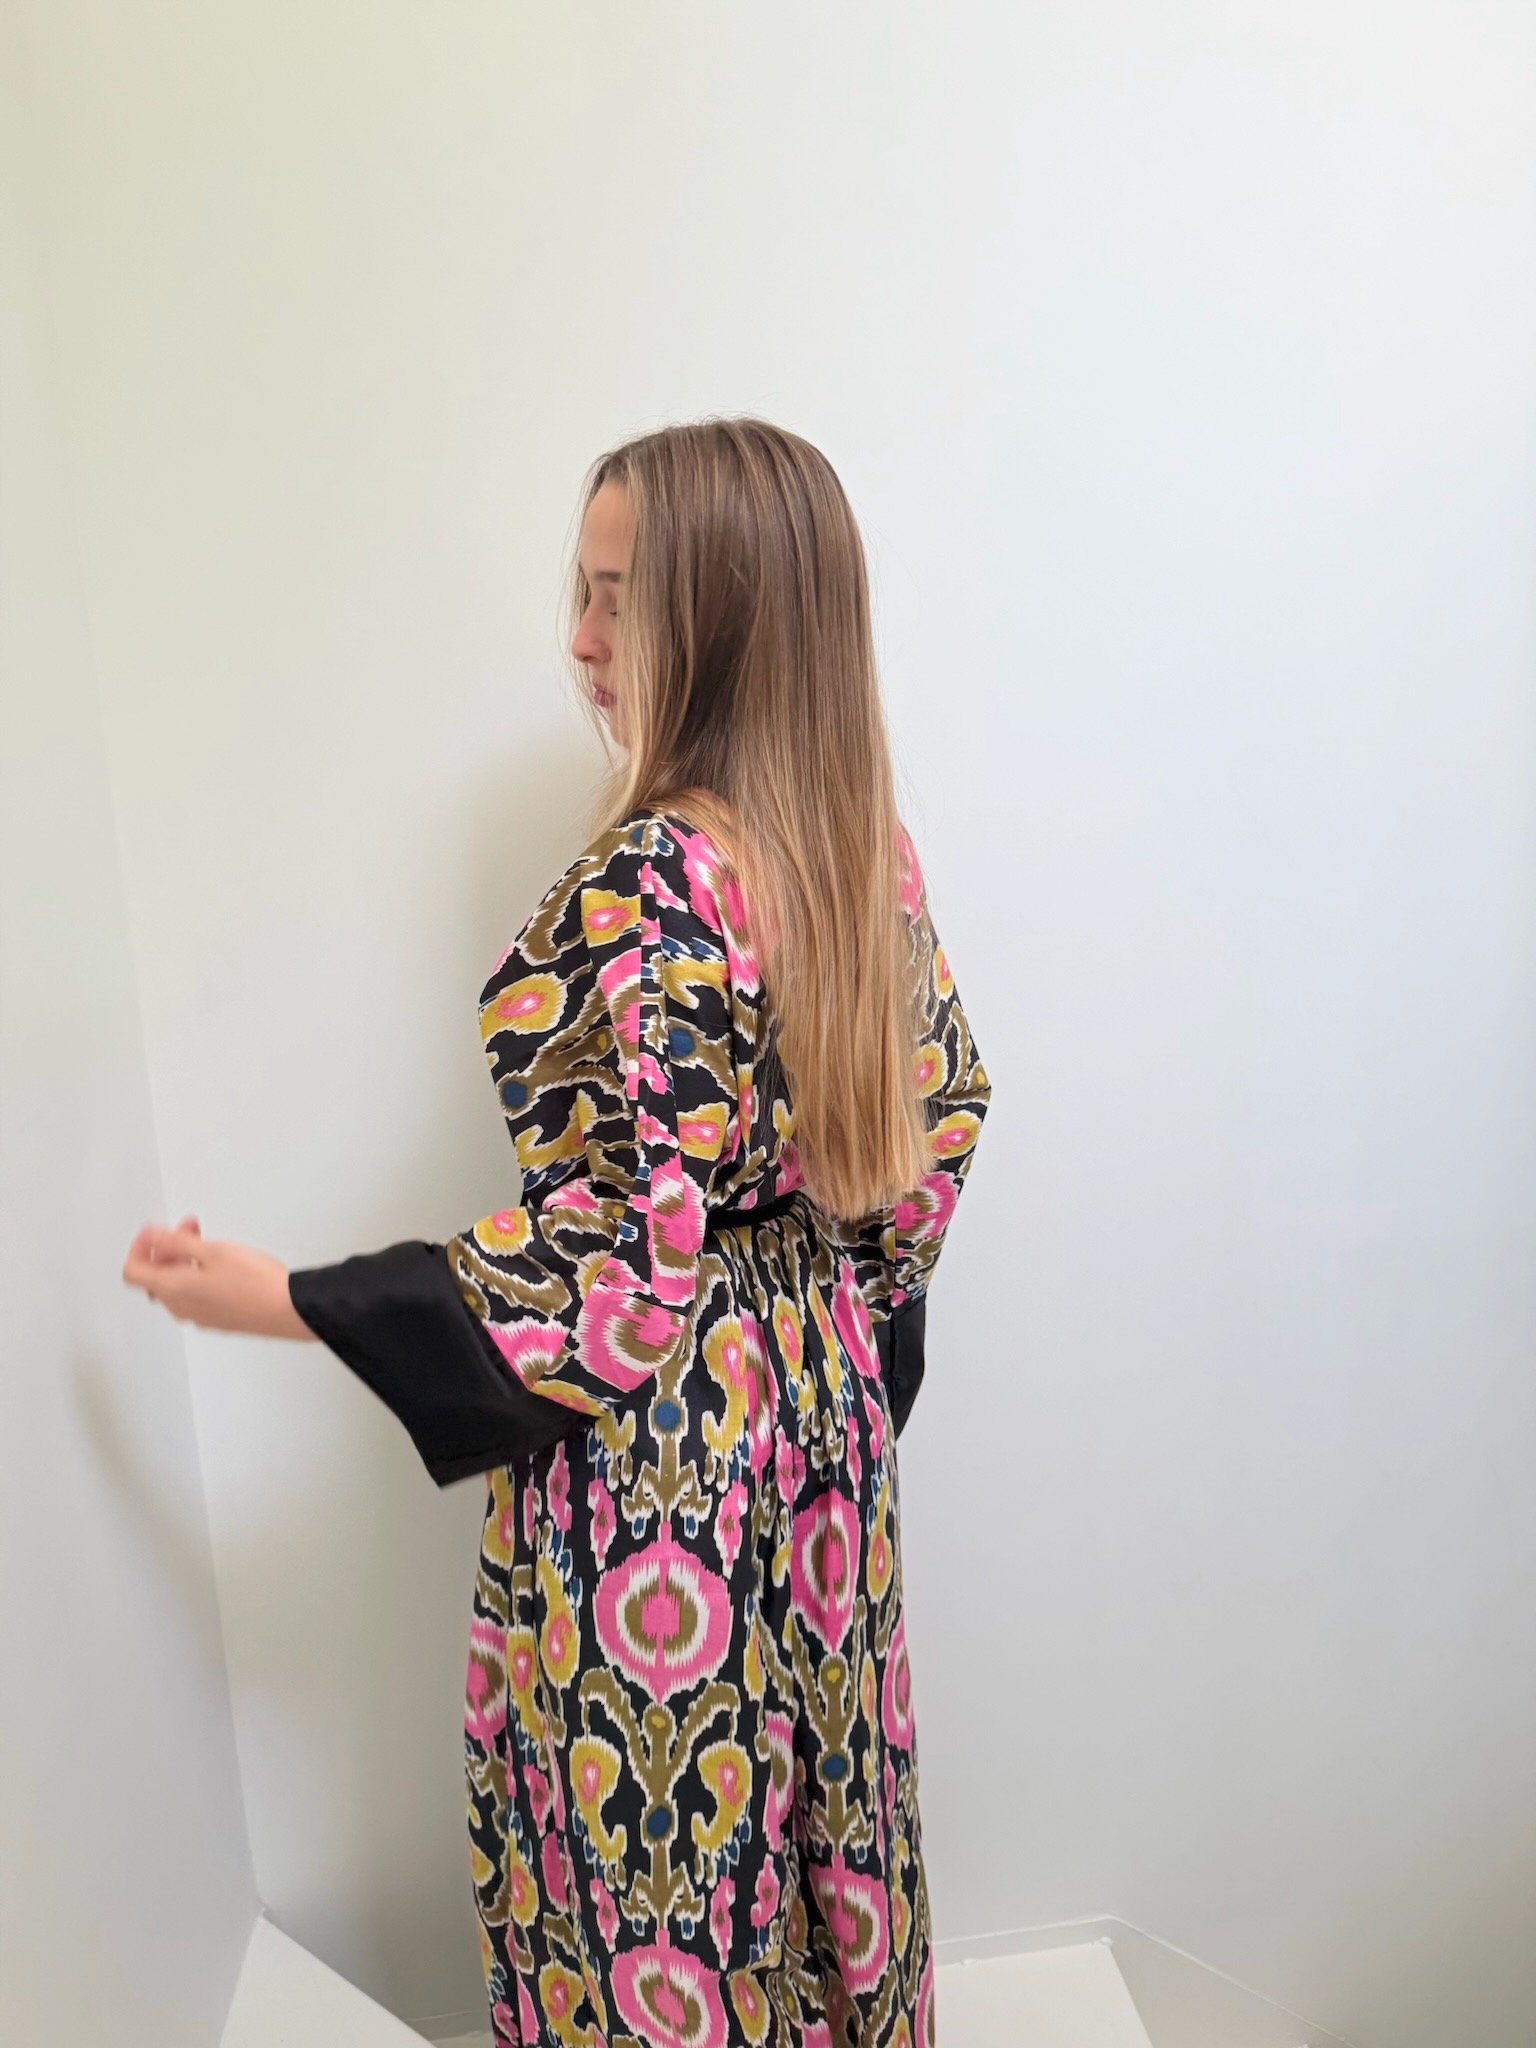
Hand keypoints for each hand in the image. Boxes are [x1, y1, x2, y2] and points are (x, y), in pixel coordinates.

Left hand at [122, 1214, 312, 1338]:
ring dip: (183, 1261)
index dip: (139, 1248)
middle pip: (155, 1278)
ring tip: (207, 1242)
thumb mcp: (212, 1250)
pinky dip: (198, 1276)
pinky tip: (219, 1264)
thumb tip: (152, 1236)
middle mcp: (180, 1307)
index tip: (153, 1233)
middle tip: (186, 1229)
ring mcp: (199, 1316)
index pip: (133, 1272)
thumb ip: (176, 1242)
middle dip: (166, 1249)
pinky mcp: (218, 1319)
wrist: (287, 1309)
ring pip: (176, 1286)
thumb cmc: (255, 1283)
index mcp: (172, 1289)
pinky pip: (195, 1296)